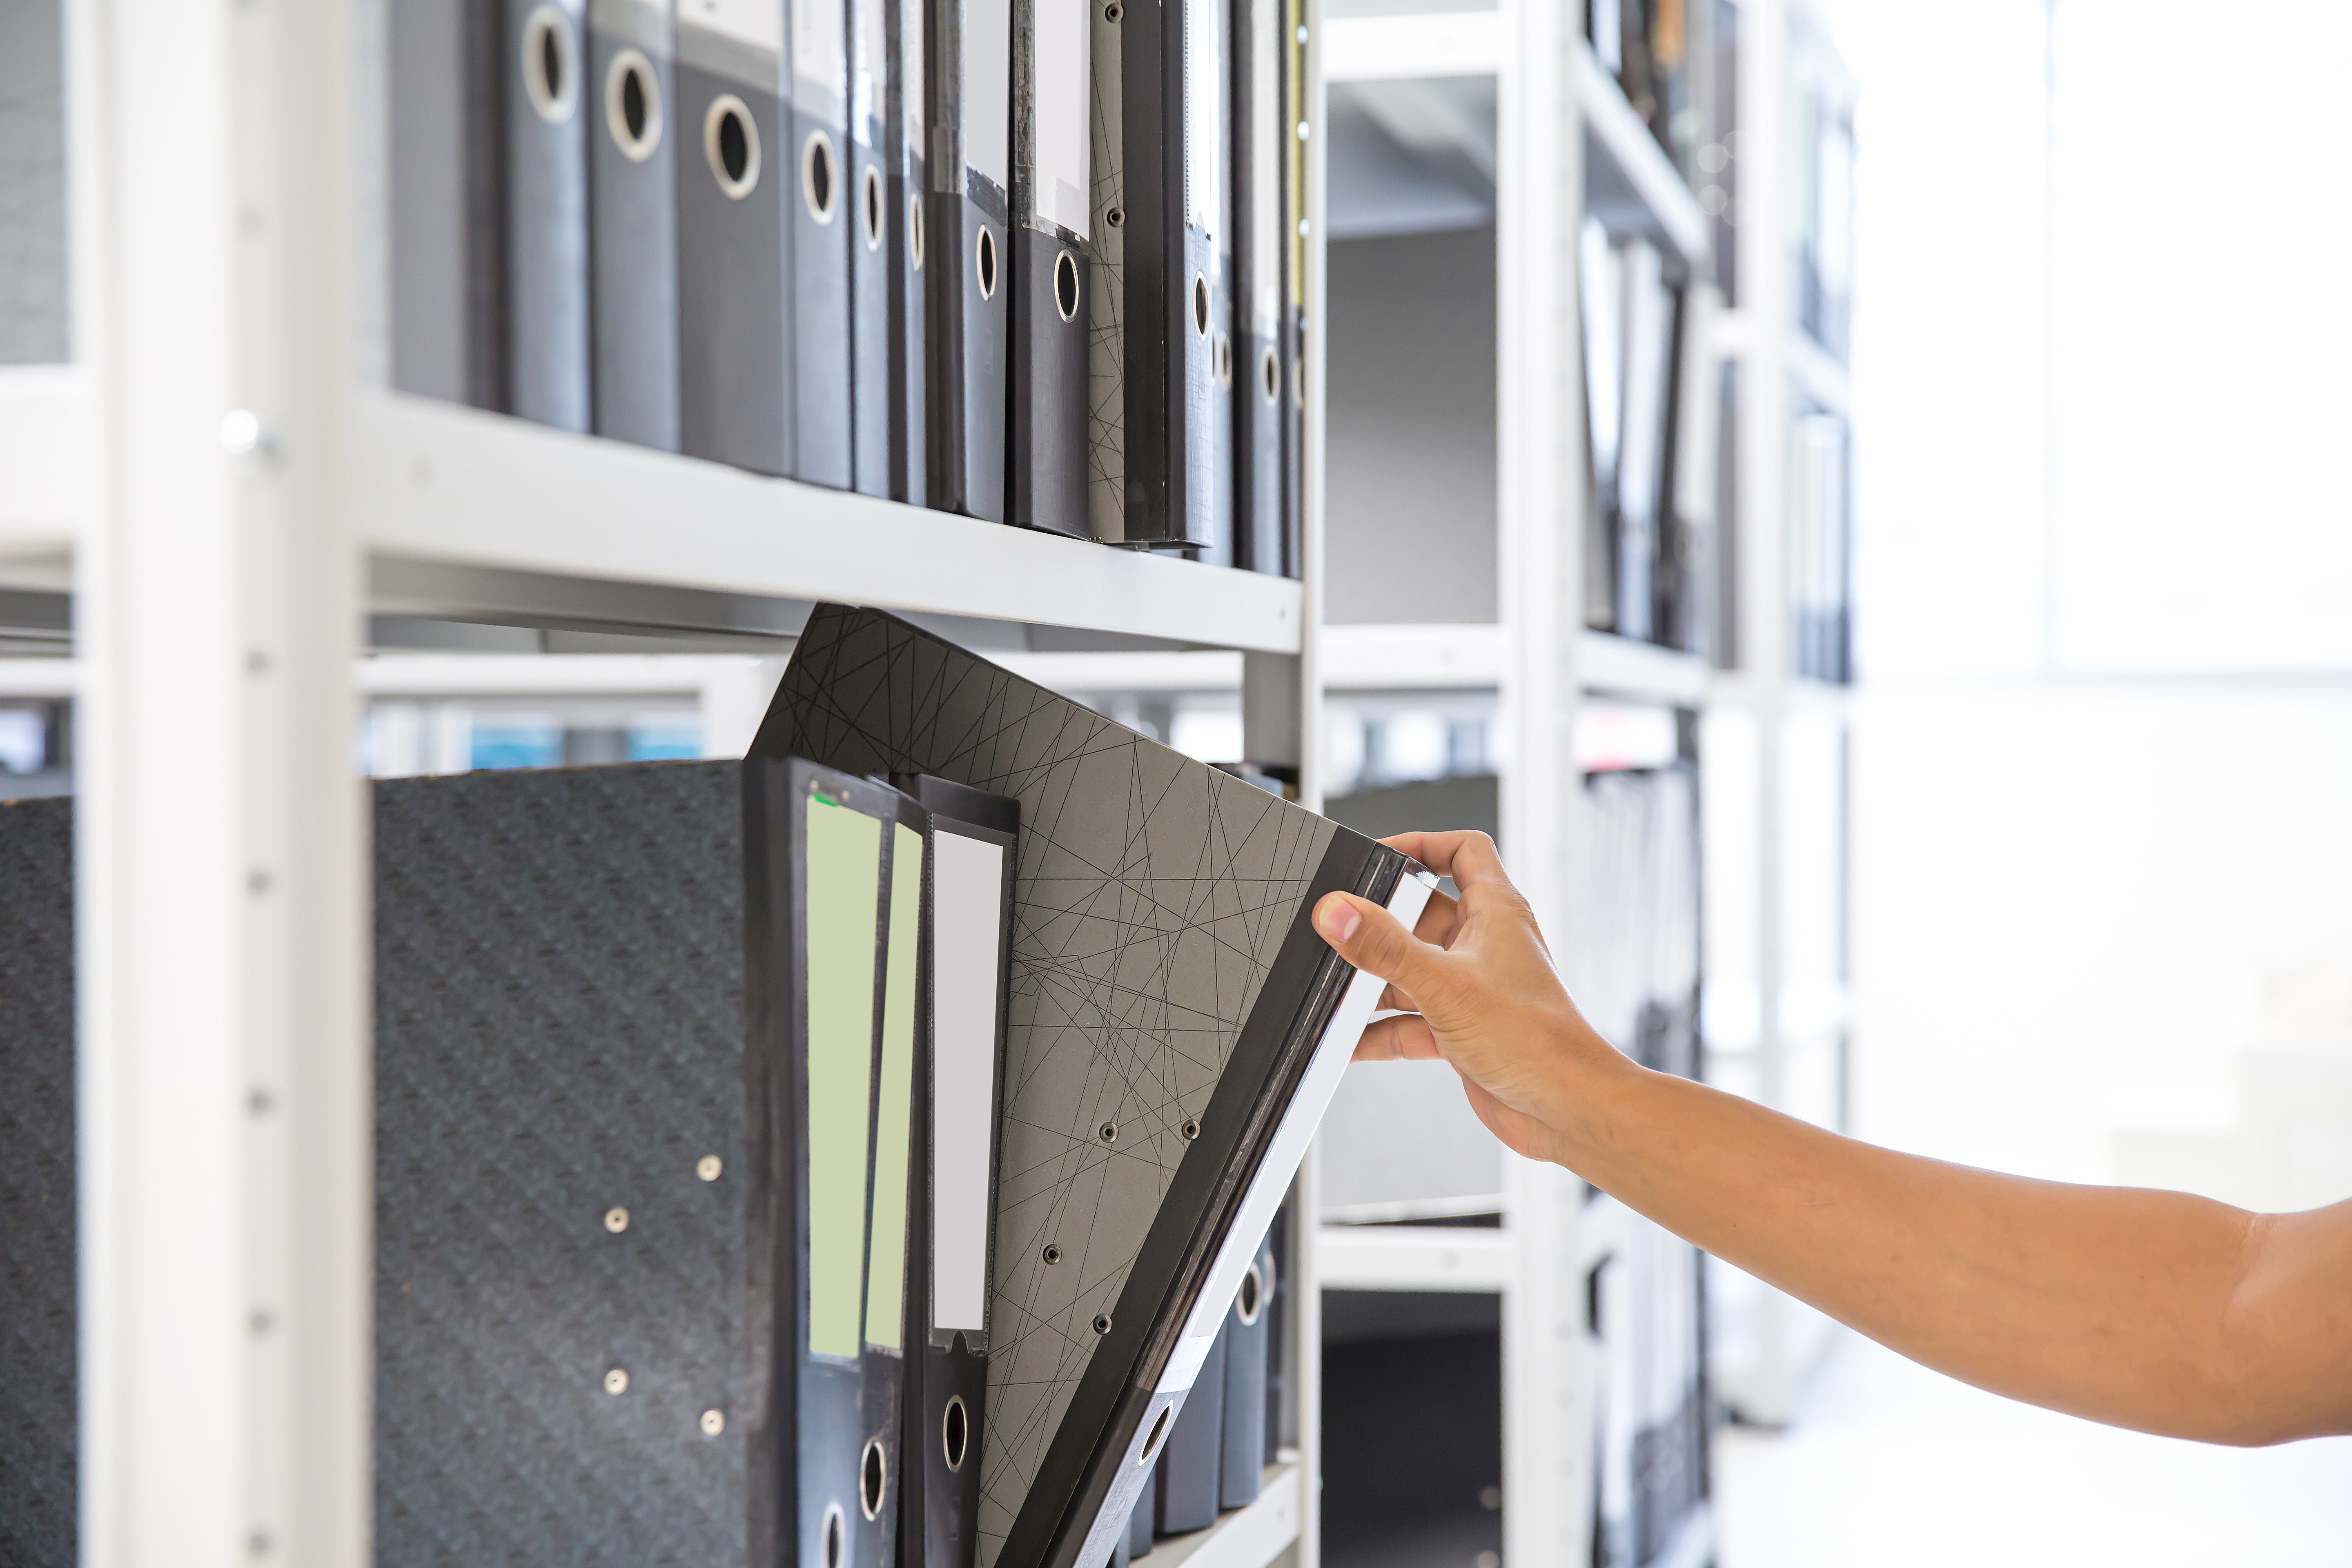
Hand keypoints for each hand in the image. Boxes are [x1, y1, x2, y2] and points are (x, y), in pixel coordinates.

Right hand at [1313, 831, 1624, 1165]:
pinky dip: (1379, 1029)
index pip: (1461, 851)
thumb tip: (1337, 911)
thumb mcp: (1445, 985)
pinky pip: (1409, 1020)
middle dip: (1378, 925)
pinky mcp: (1461, 1030)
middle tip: (1340, 932)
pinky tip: (1350, 1040)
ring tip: (1336, 988)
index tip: (1376, 857)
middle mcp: (1484, 945)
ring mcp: (1472, 988)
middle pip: (1420, 915)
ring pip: (1410, 970)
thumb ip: (1385, 947)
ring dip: (1374, 982)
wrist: (1566, 1110)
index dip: (1420, 845)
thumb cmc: (1535, 1041)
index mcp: (1496, 912)